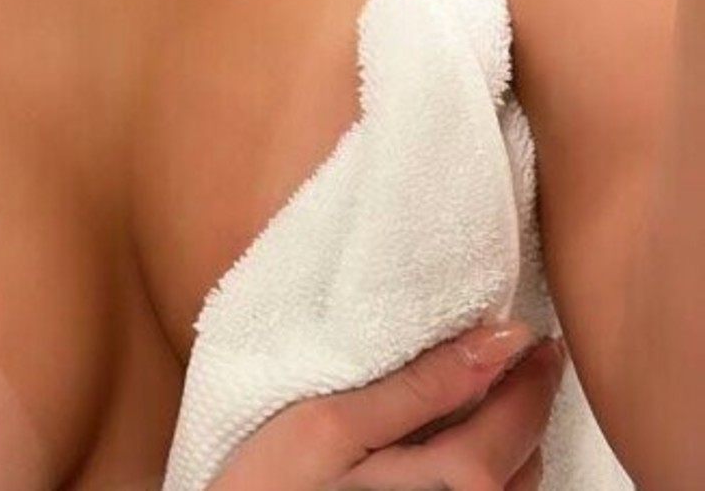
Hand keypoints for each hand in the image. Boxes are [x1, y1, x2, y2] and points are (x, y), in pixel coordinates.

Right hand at [207, 322, 563, 490]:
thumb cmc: (274, 490)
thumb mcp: (335, 423)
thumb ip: (423, 385)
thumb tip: (503, 339)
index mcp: (455, 487)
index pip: (518, 420)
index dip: (532, 373)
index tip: (535, 334)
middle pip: (523, 460)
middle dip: (525, 405)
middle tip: (517, 356)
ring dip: (509, 444)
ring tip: (487, 397)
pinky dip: (485, 475)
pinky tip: (454, 448)